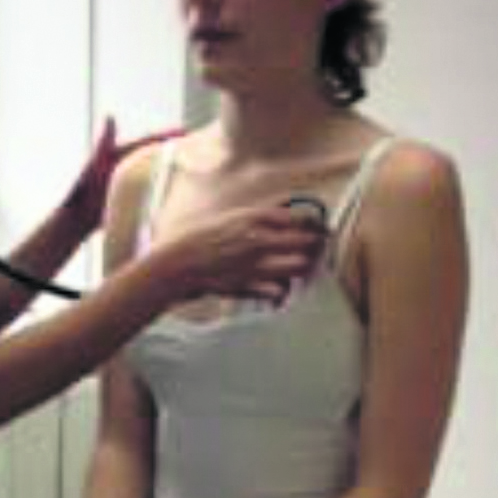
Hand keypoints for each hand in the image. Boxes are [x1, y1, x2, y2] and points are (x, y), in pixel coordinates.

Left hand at [62, 120, 184, 239]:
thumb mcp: (95, 164)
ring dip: (174, 171)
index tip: (186, 130)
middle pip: (156, 155)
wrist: (77, 220)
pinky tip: (181, 195)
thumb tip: (110, 116)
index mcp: (121, 154)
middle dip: (176, 150)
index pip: (149, 140)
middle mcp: (127, 165)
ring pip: (157, 173)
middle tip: (200, 147)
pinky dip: (166, 190)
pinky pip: (153, 191)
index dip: (167, 135)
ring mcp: (130, 181)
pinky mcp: (131, 197)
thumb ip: (105, 142)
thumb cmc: (83, 192)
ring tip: (196, 169)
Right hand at [162, 201, 328, 305]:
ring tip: (299, 268)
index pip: (303, 217)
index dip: (317, 223)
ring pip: (299, 267)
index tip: (319, 228)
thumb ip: (261, 214)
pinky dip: (282, 291)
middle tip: (315, 249)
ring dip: (303, 268)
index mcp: (255, 218)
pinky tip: (278, 288)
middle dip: (316, 246)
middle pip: (307, 242)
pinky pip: (279, 291)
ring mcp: (256, 264)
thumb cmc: (202, 237)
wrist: (177, 263)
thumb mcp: (232, 216)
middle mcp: (260, 239)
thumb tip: (288, 206)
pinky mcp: (249, 286)